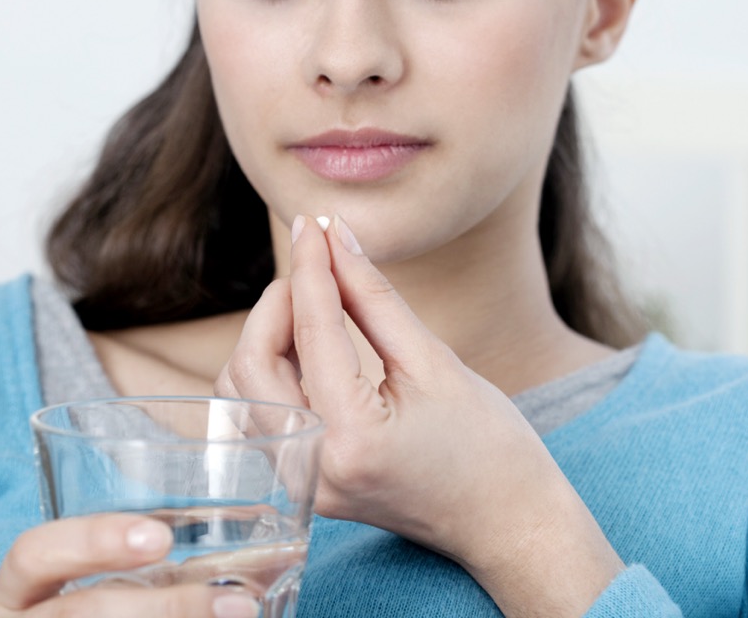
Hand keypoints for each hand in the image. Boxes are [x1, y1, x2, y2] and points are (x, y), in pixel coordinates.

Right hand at [0, 513, 259, 617]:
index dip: (92, 541)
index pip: (33, 554)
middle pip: (76, 617)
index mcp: (15, 593)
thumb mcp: (119, 593)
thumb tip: (274, 560)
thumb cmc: (103, 616)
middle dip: (162, 610)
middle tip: (235, 606)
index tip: (162, 540)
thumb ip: (171, 575)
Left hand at [215, 215, 623, 616]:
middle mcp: (312, 469)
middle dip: (279, 301)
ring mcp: (301, 485)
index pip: (313, 332)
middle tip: (317, 266)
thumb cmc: (489, 447)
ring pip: (242, 390)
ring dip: (267, 335)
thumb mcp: (435, 362)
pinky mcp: (300, 486)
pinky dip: (270, 370)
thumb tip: (337, 239)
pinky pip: (257, 416)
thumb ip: (376, 298)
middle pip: (252, 364)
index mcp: (353, 438)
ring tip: (315, 304)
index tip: (314, 224)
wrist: (505, 523)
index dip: (311, 267)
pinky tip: (306, 345)